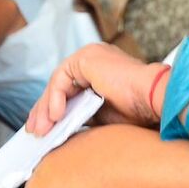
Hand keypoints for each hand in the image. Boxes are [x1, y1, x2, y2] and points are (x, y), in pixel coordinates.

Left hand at [27, 44, 164, 135]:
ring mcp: (89, 56)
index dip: (53, 109)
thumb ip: (82, 114)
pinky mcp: (86, 58)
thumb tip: (61, 125)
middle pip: (60, 85)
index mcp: (100, 70)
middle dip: (44, 110)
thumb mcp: (101, 115)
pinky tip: (56, 116)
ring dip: (46, 108)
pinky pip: (61, 79)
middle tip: (35, 131)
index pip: (68, 88)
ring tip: (42, 129)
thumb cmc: (137, 111)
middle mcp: (93, 59)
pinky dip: (55, 99)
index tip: (44, 129)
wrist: (153, 100)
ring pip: (57, 83)